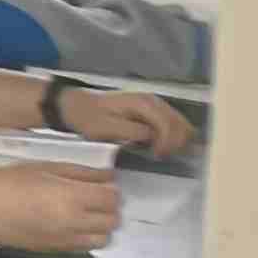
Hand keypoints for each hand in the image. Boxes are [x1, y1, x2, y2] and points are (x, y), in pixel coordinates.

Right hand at [0, 159, 120, 252]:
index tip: (102, 184)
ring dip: (100, 226)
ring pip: (103, 239)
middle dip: (108, 208)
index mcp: (70, 197)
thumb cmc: (7, 181)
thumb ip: (80, 172)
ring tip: (84, 213)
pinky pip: (84, 247)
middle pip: (112, 220)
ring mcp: (64, 240)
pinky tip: (69, 224)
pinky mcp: (55, 251)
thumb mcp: (45, 168)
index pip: (111, 198)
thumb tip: (107, 176)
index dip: (111, 189)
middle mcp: (73, 222)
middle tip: (94, 197)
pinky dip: (85, 236)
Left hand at [53, 85, 192, 158]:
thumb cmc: (88, 117)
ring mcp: (154, 103)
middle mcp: (152, 100)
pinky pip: (173, 123)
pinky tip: (164, 147)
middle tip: (161, 157)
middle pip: (180, 123)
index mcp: (142, 103)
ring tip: (162, 153)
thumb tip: (153, 137)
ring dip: (178, 140)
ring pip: (180, 123)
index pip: (168, 124)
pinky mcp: (153, 110)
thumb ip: (132, 131)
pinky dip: (175, 136)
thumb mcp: (105, 128)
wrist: (76, 106)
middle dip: (176, 143)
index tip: (156, 157)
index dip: (167, 143)